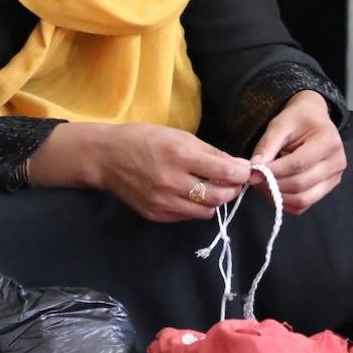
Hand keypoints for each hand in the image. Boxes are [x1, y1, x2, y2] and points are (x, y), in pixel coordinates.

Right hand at [28, 122, 251, 222]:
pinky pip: (188, 216)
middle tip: (233, 181)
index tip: (246, 170)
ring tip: (213, 188)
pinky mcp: (156, 215)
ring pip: (206, 211)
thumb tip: (238, 166)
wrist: (106, 158)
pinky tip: (192, 194)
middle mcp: (172, 181)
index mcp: (180, 155)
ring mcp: (163, 202)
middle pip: (219, 196)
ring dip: (216, 200)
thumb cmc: (144, 139)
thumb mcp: (179, 136)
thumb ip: (210, 153)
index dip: (242, 174)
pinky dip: (196, 207)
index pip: (225, 173)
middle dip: (233, 189)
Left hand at [251, 89, 345, 214]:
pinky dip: (285, 202)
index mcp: (329, 142)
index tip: (254, 171)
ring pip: (303, 199)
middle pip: (300, 184)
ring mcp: (334, 178)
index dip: (274, 171)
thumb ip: (267, 146)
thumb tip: (254, 170)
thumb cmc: (297, 119)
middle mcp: (337, 162)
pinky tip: (274, 190)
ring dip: (278, 196)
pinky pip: (304, 205)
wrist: (314, 119)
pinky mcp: (327, 189)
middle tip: (255, 179)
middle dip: (273, 184)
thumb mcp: (279, 125)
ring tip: (263, 184)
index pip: (298, 164)